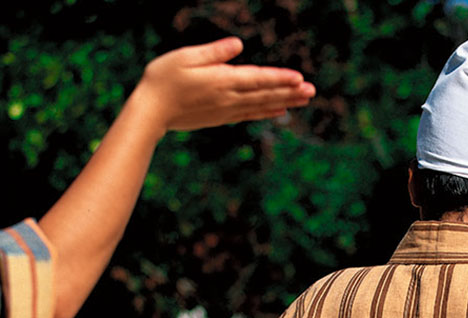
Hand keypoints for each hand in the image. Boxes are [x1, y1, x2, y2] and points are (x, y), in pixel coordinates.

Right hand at [132, 37, 315, 135]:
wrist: (151, 112)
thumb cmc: (163, 78)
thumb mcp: (185, 57)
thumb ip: (214, 53)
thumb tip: (239, 45)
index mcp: (221, 80)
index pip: (258, 79)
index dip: (280, 78)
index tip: (299, 78)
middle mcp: (229, 98)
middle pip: (265, 94)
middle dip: (290, 92)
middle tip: (312, 91)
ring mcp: (227, 110)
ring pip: (262, 105)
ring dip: (285, 102)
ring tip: (304, 100)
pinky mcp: (222, 117)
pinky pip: (251, 114)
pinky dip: (267, 112)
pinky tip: (280, 111)